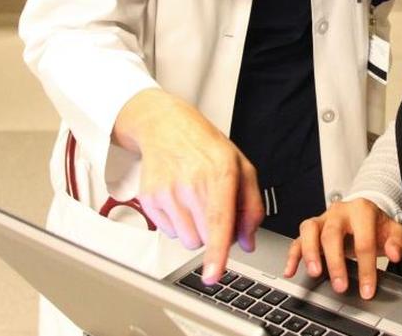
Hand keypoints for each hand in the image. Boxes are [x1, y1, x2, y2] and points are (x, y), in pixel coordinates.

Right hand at [112, 88, 263, 283]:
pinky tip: (179, 198)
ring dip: (195, 229)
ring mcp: (167, 192)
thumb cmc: (207, 147)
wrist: (165, 126)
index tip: (212, 274)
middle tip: (213, 204)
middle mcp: (191, 183)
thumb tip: (247, 242)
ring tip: (195, 200)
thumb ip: (251, 207)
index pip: (218, 221)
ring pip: (187, 240)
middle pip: (205, 238)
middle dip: (214, 232)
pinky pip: (169, 232)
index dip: (216, 252)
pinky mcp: (149, 199)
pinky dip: (177, 223)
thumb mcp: (242, 167)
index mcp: (220, 173)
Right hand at [283, 198, 401, 299]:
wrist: (364, 215)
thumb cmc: (377, 226)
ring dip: (310, 253)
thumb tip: (394, 253)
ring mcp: (322, 219)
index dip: (366, 268)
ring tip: (315, 273)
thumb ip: (398, 241)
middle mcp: (339, 212)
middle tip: (341, 287)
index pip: (363, 241)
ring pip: (310, 230)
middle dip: (336, 263)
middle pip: (332, 234)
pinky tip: (290, 270)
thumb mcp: (394, 230)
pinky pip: (297, 239)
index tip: (367, 289)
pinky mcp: (311, 228)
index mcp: (362, 210)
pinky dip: (292, 255)